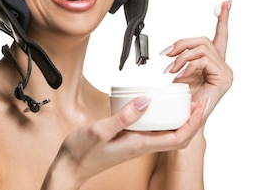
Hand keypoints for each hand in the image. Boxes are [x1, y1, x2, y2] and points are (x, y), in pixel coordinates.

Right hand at [42, 96, 207, 188]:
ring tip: (183, 101)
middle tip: (198, 100)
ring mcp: (137, 144)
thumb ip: (123, 116)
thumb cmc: (81, 154)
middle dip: (192, 120)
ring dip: (180, 119)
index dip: (193, 123)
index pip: (178, 137)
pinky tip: (157, 107)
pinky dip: (162, 119)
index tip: (200, 106)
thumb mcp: (100, 130)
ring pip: (167, 133)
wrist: (69, 168)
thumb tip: (146, 101)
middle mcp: (142, 146)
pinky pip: (154, 130)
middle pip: (178, 136)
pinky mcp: (130, 140)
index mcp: (140, 145)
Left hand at [162, 0, 233, 118]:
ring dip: (182, 57)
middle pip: (203, 40)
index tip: (226, 1)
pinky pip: (203, 60)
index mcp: (215, 62)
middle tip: (166, 55)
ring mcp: (226, 73)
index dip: (223, 17)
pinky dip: (188, 65)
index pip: (220, 35)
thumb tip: (173, 49)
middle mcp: (224, 66)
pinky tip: (181, 76)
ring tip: (171, 70)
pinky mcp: (224, 79)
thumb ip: (183, 57)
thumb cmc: (181, 100)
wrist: (183, 121)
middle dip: (182, 44)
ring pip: (202, 49)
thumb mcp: (180, 72)